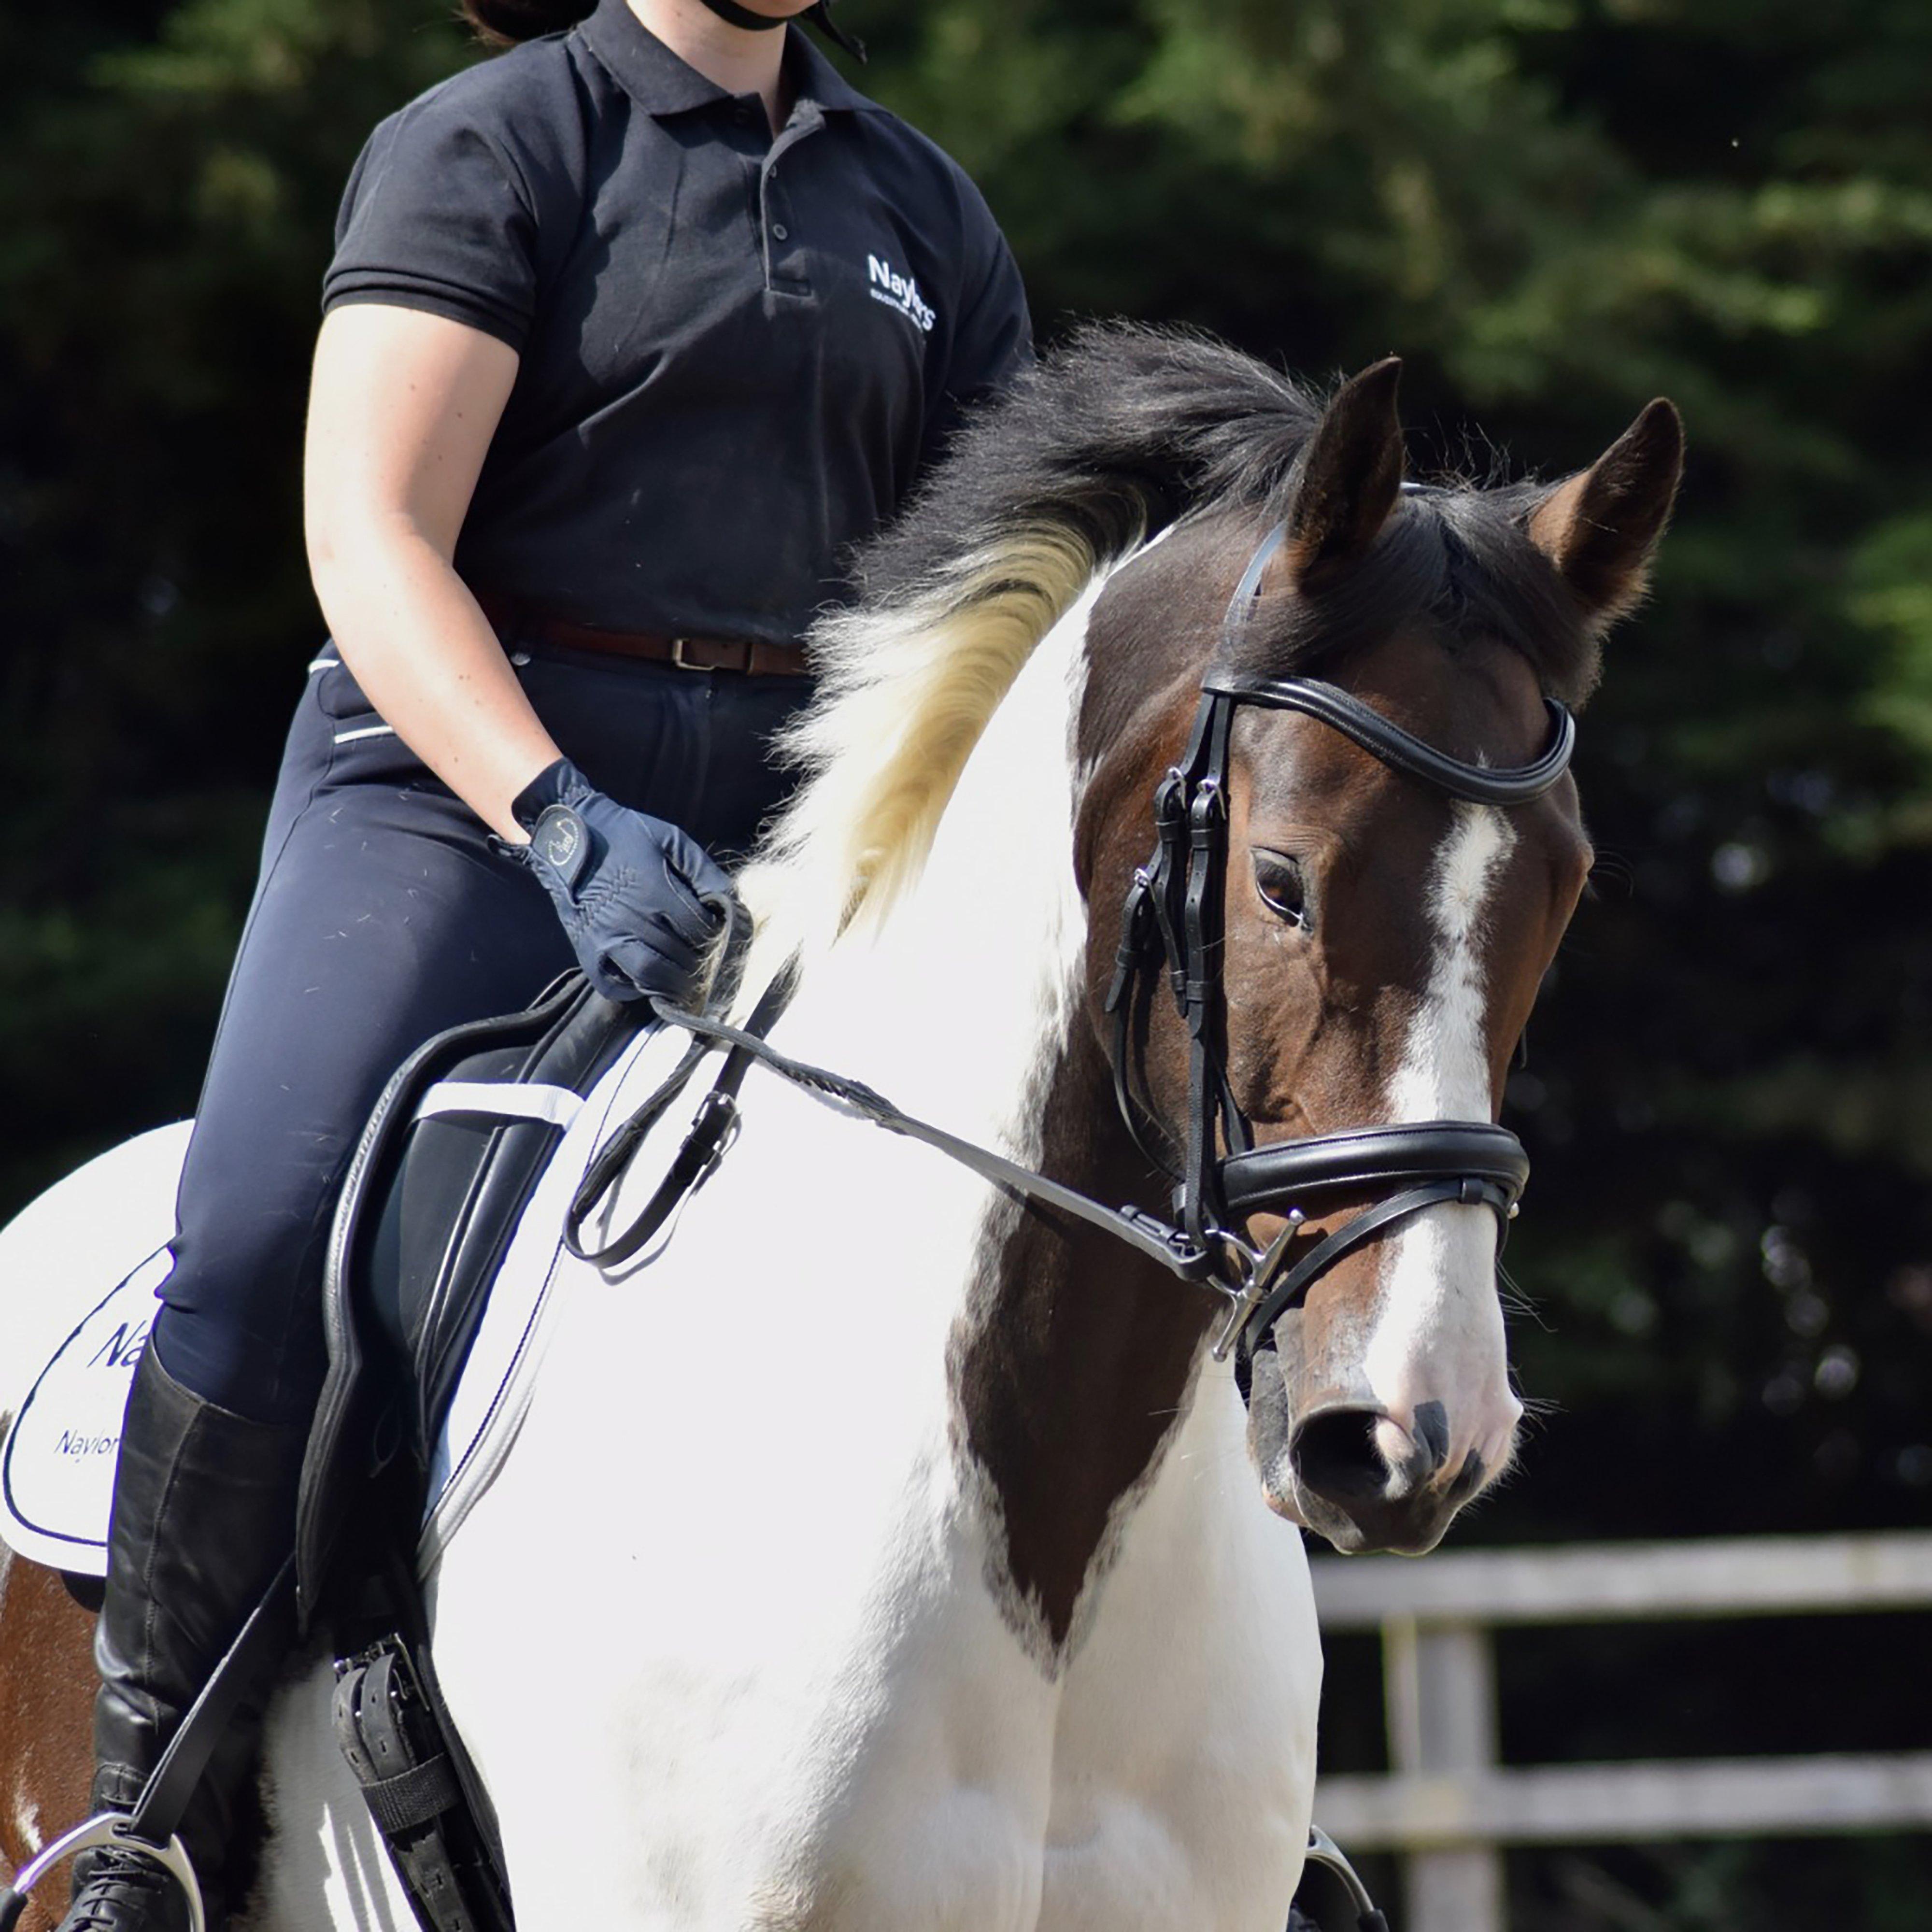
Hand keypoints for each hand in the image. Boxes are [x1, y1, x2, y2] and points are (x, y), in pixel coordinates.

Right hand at [513, 759, 736, 1006]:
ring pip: (650, 976)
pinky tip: (652, 979)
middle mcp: (629, 919)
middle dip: (701, 962)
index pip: (698, 929)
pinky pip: (617, 987)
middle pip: (679, 957)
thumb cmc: (625, 837)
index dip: (716, 936)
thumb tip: (729, 902)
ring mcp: (605, 940)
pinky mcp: (588, 954)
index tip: (719, 934)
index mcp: (653, 890)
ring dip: (674, 984)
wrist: (567, 840)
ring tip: (687, 981)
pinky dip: (637, 990)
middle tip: (709, 962)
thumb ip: (703, 870)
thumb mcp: (670, 839)